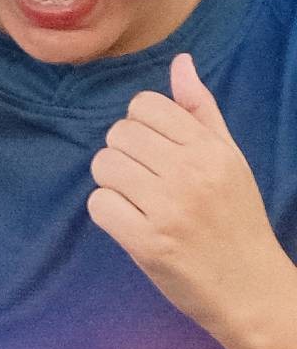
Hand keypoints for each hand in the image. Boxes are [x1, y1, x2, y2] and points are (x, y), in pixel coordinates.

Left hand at [87, 51, 296, 348]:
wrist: (249, 286)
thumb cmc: (235, 219)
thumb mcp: (229, 158)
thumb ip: (201, 110)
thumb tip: (180, 62)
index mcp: (210, 147)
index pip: (144, 106)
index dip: (139, 126)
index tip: (153, 151)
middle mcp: (191, 172)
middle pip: (118, 134)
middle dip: (122, 155)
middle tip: (144, 181)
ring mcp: (168, 208)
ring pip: (104, 166)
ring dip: (112, 183)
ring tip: (137, 201)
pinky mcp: (148, 243)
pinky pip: (99, 205)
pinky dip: (108, 213)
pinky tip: (130, 223)